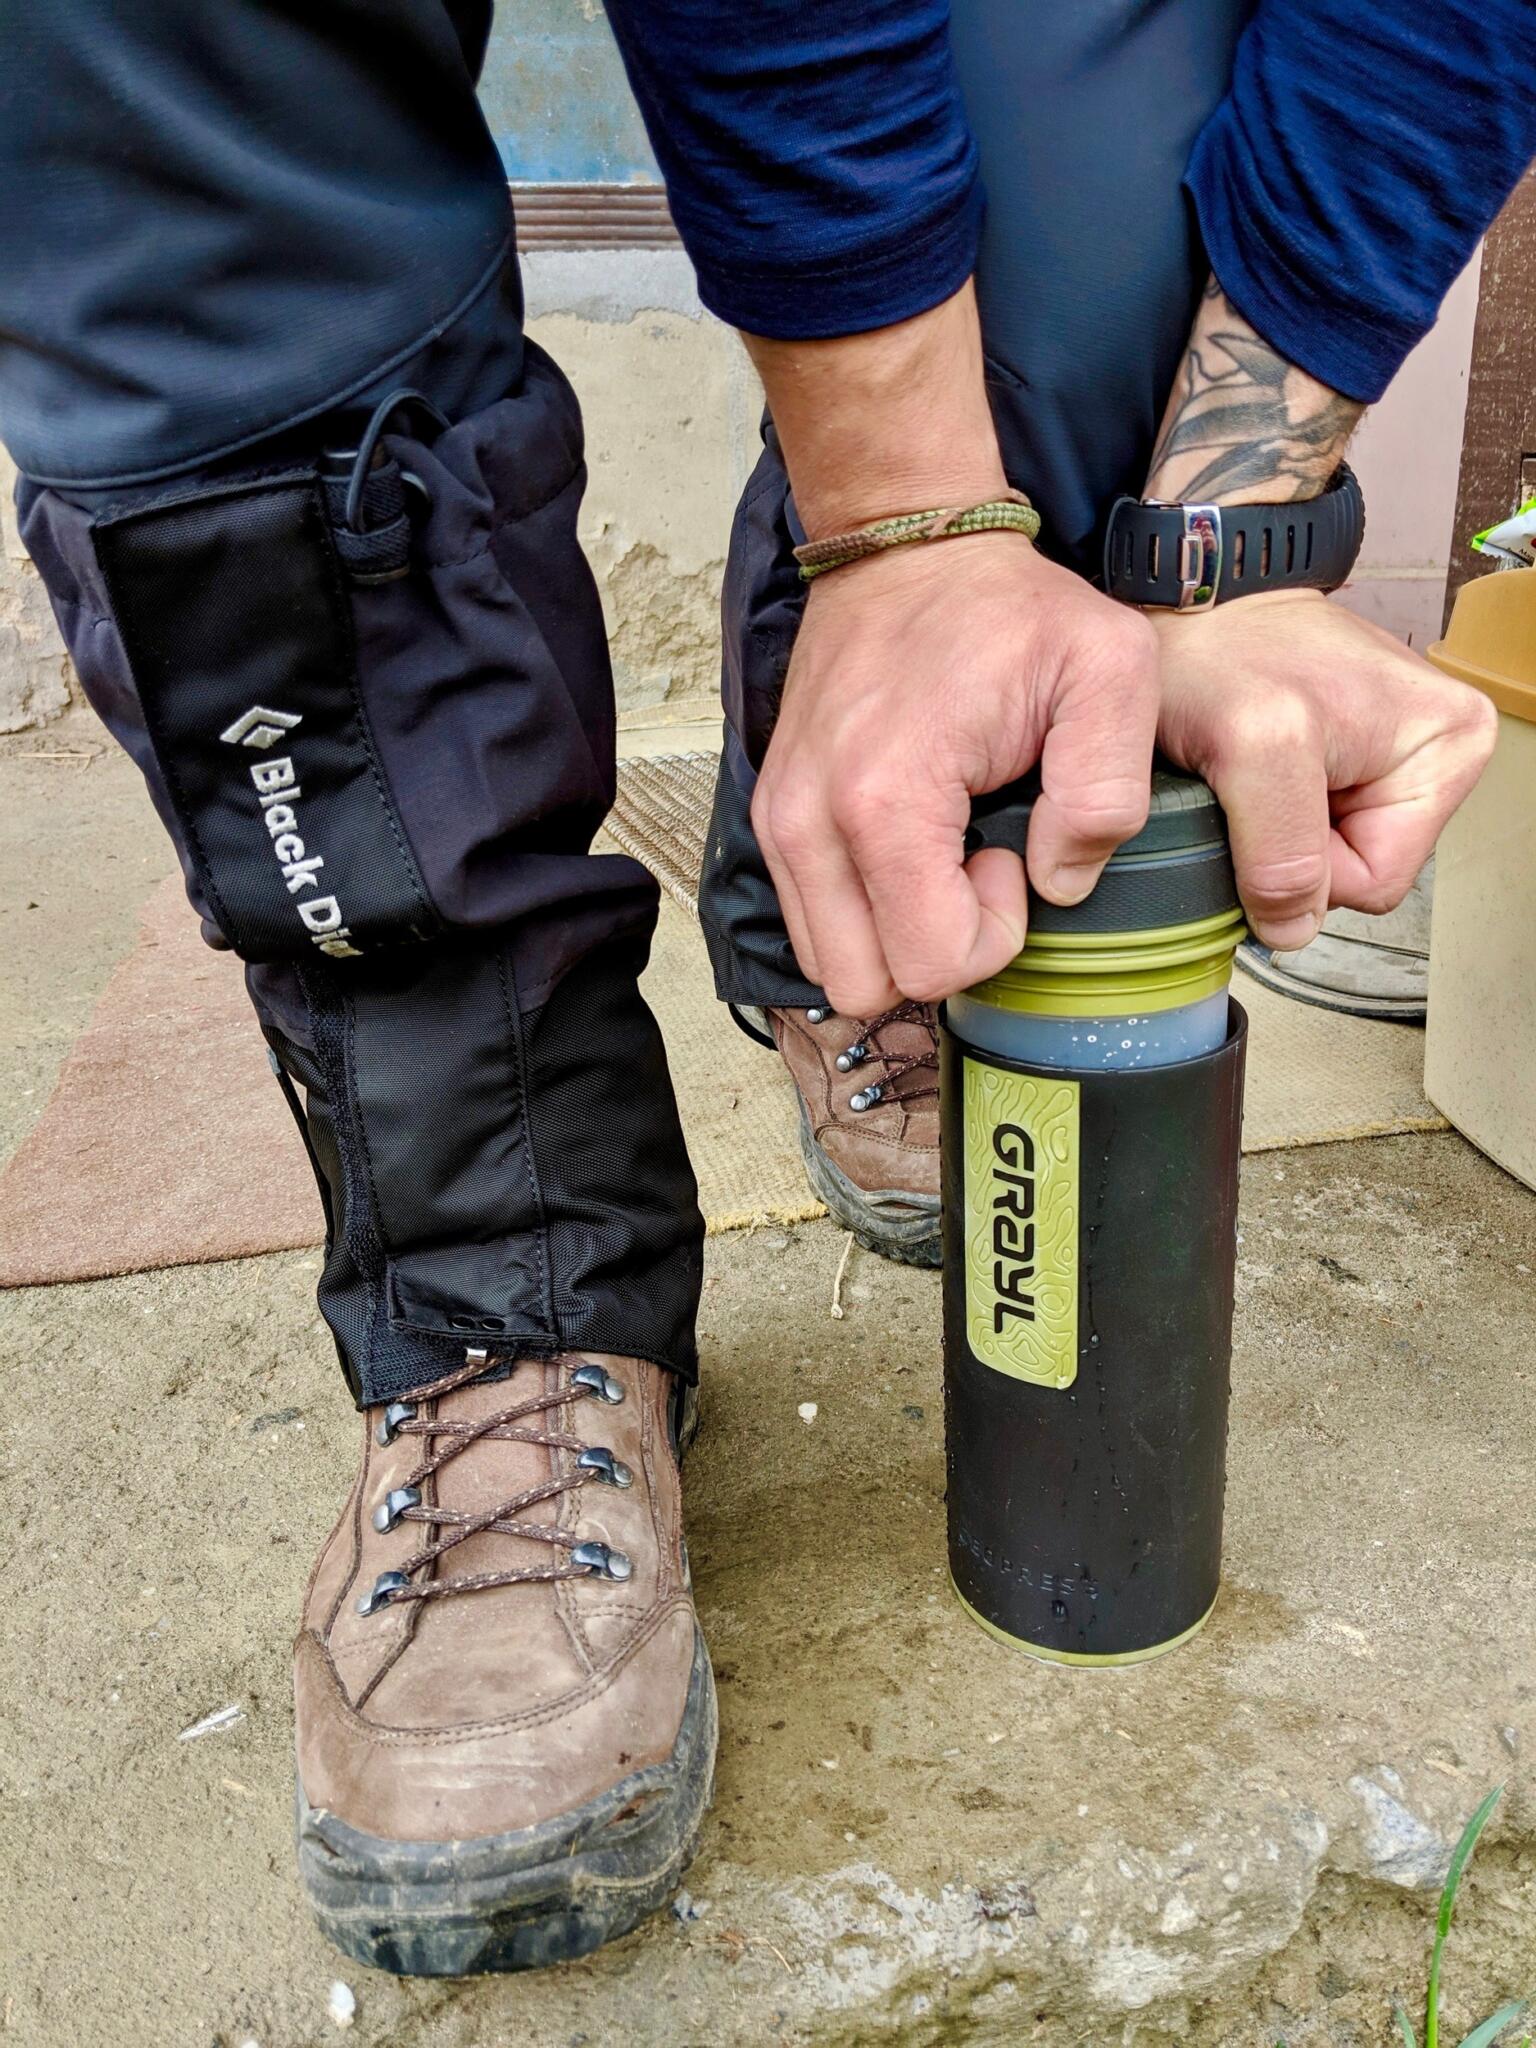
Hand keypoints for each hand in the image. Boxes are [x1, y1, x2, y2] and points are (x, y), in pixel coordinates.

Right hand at [750, 533, 1159, 1014]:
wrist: (907, 545)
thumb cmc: (1009, 610)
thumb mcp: (1109, 672)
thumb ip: (1107, 793)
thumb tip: (1058, 882)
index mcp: (886, 800)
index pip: (927, 964)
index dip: (990, 933)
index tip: (1009, 851)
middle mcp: (810, 821)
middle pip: (864, 984)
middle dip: (935, 946)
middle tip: (974, 861)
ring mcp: (781, 819)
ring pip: (829, 964)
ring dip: (896, 932)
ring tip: (941, 852)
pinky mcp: (773, 813)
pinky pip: (811, 920)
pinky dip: (864, 909)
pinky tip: (910, 842)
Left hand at [1152, 588, 1497, 948]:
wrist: (1189, 608)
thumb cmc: (1219, 652)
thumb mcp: (1252, 745)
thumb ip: (1282, 852)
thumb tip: (1293, 930)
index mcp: (1450, 747)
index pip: (1372, 884)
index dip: (1302, 866)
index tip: (1261, 798)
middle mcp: (1438, 753)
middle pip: (1352, 879)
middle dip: (1289, 846)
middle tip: (1252, 779)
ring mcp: (1398, 760)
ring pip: (1322, 866)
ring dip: (1271, 830)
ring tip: (1250, 767)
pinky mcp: (1359, 767)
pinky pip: (1306, 839)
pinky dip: (1264, 816)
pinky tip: (1251, 770)